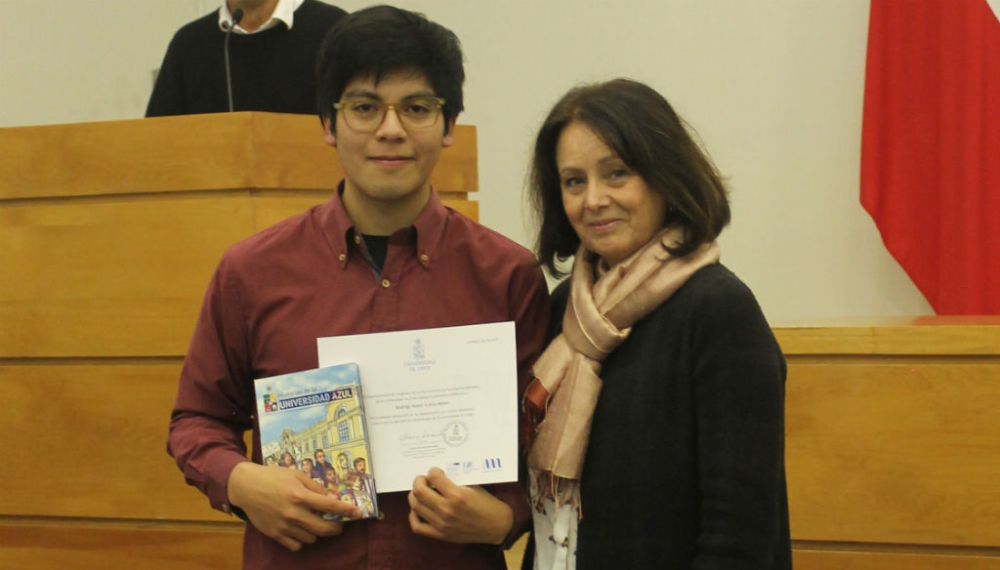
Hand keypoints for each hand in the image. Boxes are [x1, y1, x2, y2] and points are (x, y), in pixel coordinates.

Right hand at [227, 462, 360, 550]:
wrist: (246, 486)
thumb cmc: (273, 477)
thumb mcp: (296, 474)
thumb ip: (314, 487)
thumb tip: (330, 498)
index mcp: (299, 495)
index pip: (329, 505)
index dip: (346, 510)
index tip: (358, 513)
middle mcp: (293, 513)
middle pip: (323, 528)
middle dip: (336, 528)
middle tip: (339, 524)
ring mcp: (283, 526)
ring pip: (311, 538)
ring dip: (318, 532)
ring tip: (316, 524)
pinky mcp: (274, 534)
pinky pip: (296, 545)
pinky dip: (302, 540)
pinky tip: (301, 531)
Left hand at [407, 467, 512, 544]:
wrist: (496, 526)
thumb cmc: (486, 504)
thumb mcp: (473, 487)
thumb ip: (455, 481)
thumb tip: (438, 475)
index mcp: (457, 495)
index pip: (433, 477)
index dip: (432, 471)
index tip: (435, 472)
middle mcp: (447, 510)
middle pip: (419, 491)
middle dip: (419, 481)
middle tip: (423, 480)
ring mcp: (442, 524)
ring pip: (416, 506)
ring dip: (415, 496)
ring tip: (420, 492)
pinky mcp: (440, 535)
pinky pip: (417, 527)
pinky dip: (413, 516)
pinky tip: (418, 510)